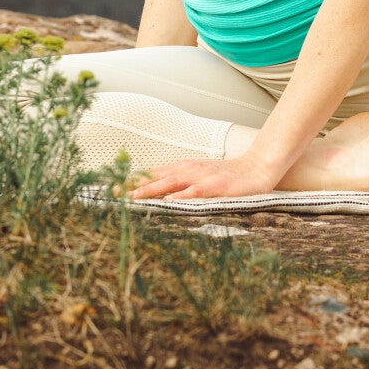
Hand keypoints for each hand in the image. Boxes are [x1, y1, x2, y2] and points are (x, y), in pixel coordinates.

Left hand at [129, 152, 282, 201]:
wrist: (256, 167)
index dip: (132, 181)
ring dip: (152, 188)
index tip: (112, 188)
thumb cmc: (226, 176)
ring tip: (134, 196)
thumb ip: (179, 184)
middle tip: (114, 193)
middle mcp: (189, 170)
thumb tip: (157, 195)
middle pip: (156, 177)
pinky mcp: (217, 185)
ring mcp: (202, 177)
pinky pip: (197, 191)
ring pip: (172, 182)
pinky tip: (172, 201)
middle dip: (134, 185)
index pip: (152, 174)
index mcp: (182, 169)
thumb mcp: (199, 177)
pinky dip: (184, 195)